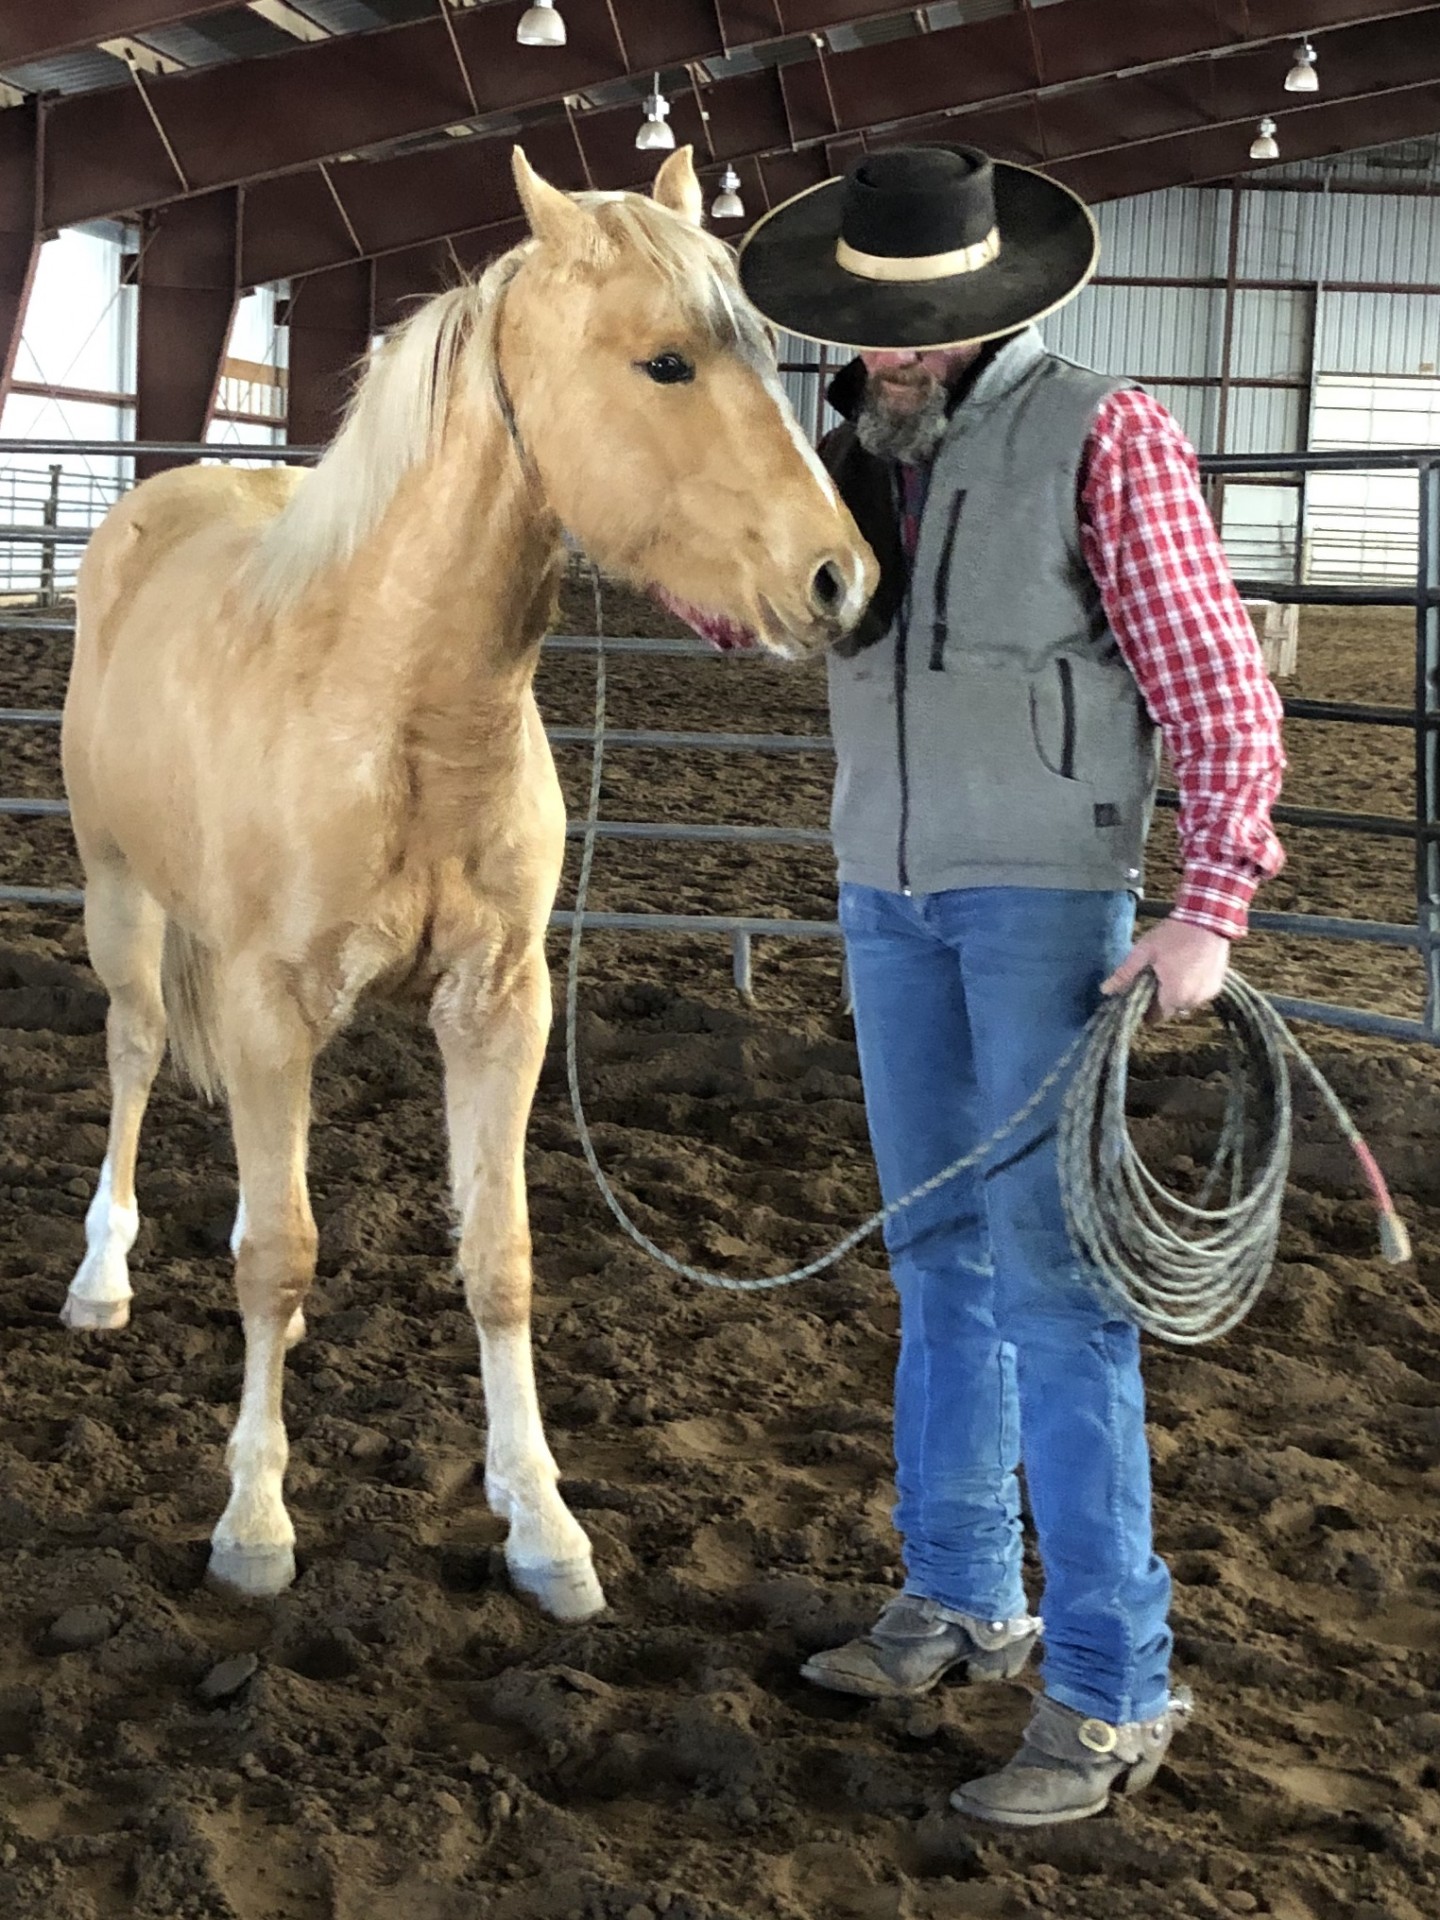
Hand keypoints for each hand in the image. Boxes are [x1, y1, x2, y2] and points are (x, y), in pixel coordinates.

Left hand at [1101, 918, 1230, 1022]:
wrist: (1208, 920)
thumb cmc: (1173, 936)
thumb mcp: (1144, 952)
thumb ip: (1125, 974)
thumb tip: (1105, 990)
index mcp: (1173, 996)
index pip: (1155, 1017)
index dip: (1145, 1009)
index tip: (1139, 994)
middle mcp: (1192, 1001)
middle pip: (1170, 1009)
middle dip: (1160, 998)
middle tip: (1154, 977)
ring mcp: (1207, 994)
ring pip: (1185, 1002)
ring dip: (1177, 993)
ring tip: (1171, 970)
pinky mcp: (1217, 986)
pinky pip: (1199, 994)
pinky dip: (1192, 987)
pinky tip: (1187, 968)